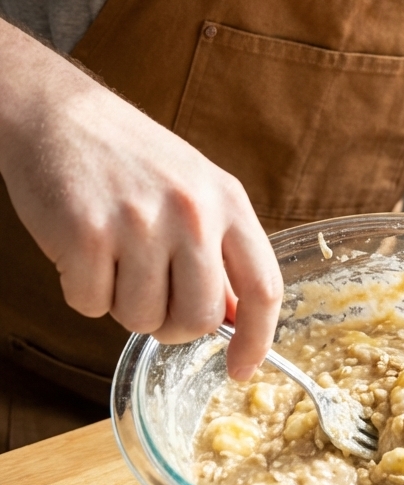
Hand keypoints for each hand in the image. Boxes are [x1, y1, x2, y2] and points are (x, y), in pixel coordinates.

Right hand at [0, 24, 281, 379]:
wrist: (60, 115)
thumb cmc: (130, 157)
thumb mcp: (196, 188)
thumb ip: (219, 249)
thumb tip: (235, 319)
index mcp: (227, 200)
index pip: (262, 288)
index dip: (257, 341)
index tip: (242, 369)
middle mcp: (192, 213)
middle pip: (199, 319)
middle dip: (173, 326)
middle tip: (151, 297)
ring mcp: (140, 224)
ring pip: (142, 320)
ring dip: (123, 304)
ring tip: (114, 256)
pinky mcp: (87, 235)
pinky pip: (91, 306)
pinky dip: (83, 291)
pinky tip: (83, 250)